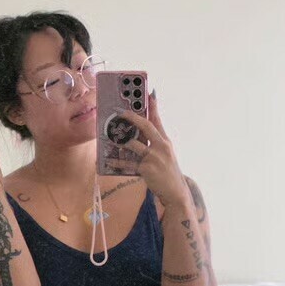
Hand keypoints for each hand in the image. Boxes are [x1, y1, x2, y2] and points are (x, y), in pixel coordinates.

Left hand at [116, 92, 188, 206]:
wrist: (175, 193)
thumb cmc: (167, 174)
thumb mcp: (165, 156)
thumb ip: (154, 145)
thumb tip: (139, 135)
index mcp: (165, 141)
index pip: (158, 120)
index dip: (153, 106)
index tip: (149, 93)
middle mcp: (161, 146)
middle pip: (146, 126)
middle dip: (132, 117)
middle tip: (120, 111)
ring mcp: (154, 157)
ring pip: (133, 144)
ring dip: (120, 139)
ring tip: (109, 135)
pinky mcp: (147, 168)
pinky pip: (128, 163)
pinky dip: (117, 162)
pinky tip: (108, 160)